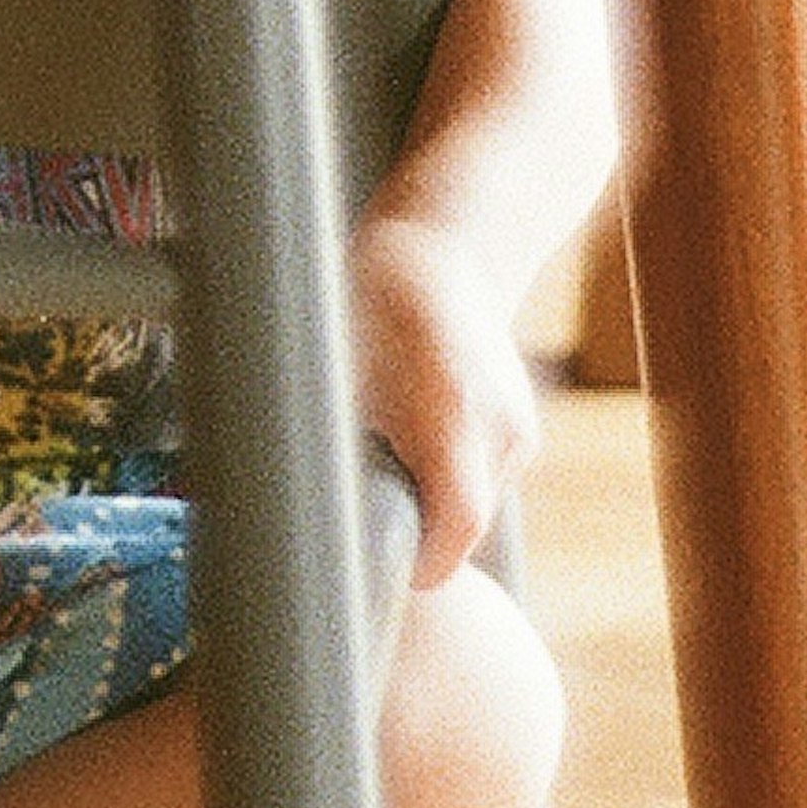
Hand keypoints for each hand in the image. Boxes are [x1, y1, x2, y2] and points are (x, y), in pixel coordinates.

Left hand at [346, 203, 540, 584]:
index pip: (455, 531)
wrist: (447, 242)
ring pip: (471, 506)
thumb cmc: (374, 290)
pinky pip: (480, 480)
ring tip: (381, 453)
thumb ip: (324, 429)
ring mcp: (519, 428)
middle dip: (410, 529)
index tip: (368, 566)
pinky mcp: (523, 429)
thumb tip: (283, 495)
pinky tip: (408, 436)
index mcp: (450, 409)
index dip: (414, 564)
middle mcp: (499, 425)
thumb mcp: (332, 352)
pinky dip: (444, 476)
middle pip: (460, 526)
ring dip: (426, 500)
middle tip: (354, 509)